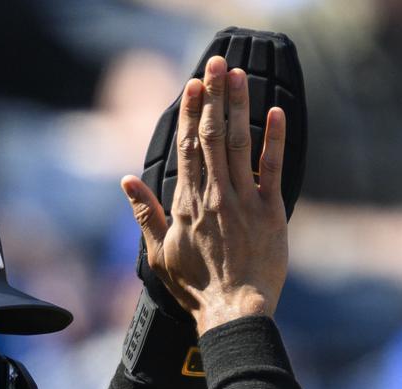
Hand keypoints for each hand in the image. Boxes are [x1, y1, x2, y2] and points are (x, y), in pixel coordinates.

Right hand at [121, 55, 288, 334]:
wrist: (233, 312)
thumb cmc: (195, 288)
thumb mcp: (158, 253)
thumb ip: (145, 212)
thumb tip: (127, 179)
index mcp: (187, 204)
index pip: (188, 147)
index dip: (192, 112)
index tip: (193, 84)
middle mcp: (214, 196)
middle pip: (213, 136)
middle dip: (215, 96)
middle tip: (217, 63)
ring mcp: (244, 202)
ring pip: (240, 144)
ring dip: (239, 106)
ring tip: (239, 75)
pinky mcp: (271, 212)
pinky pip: (273, 168)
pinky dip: (274, 139)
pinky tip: (275, 112)